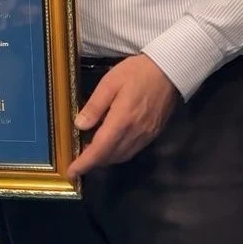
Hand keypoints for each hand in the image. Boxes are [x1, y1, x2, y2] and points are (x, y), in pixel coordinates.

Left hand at [68, 54, 178, 180]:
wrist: (170, 70)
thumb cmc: (137, 73)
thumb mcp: (109, 83)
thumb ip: (94, 106)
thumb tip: (80, 126)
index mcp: (122, 121)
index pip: (100, 150)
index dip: (84, 163)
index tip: (72, 172)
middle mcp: (135, 134)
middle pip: (110, 157)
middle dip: (93, 162)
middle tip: (78, 156)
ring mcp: (146, 136)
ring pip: (122, 156)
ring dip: (105, 158)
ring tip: (91, 151)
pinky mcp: (154, 134)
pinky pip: (132, 150)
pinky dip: (118, 152)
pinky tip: (111, 143)